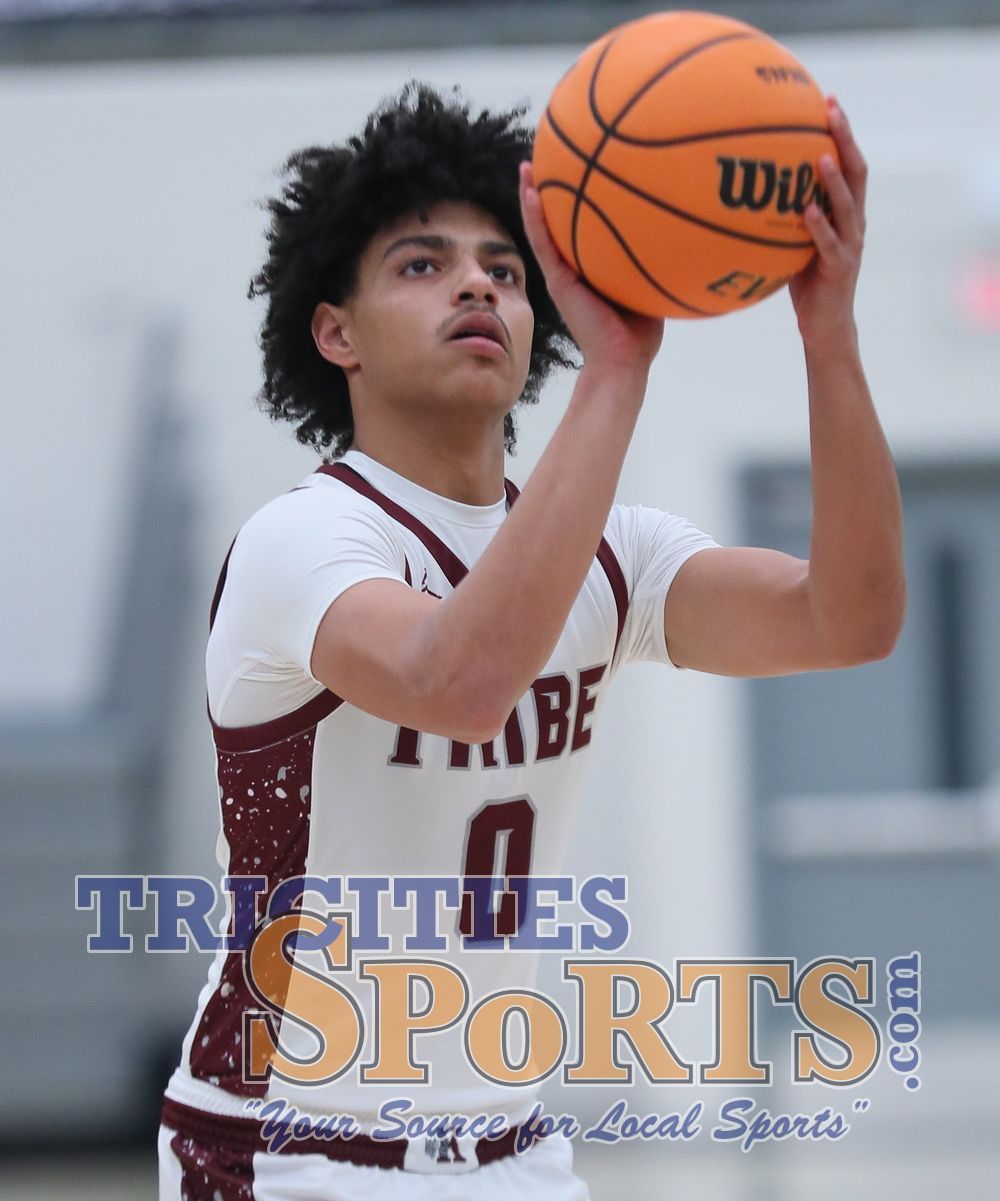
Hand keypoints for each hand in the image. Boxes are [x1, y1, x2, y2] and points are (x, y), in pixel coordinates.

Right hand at [519, 161, 663, 374]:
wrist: (623, 360)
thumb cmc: (642, 333)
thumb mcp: (655, 282)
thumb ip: (659, 257)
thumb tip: (687, 226)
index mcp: (593, 269)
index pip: (583, 228)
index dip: (579, 200)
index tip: (581, 169)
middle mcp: (574, 269)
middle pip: (560, 222)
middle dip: (554, 190)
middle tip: (550, 157)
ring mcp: (563, 274)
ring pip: (542, 228)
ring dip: (532, 196)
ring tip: (526, 165)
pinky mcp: (558, 282)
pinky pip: (542, 243)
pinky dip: (533, 216)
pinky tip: (529, 189)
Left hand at [788, 97, 866, 352]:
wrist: (826, 327)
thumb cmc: (806, 284)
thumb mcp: (792, 244)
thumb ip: (781, 218)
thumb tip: (742, 195)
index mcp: (846, 212)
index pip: (848, 163)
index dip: (841, 132)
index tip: (826, 100)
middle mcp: (854, 222)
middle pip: (856, 171)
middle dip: (844, 138)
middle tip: (830, 109)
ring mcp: (850, 244)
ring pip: (848, 204)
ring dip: (834, 179)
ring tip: (820, 156)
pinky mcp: (840, 268)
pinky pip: (829, 243)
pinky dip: (819, 225)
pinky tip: (807, 210)